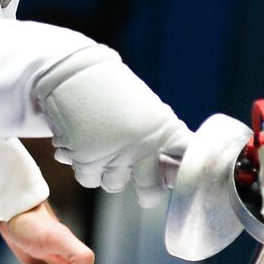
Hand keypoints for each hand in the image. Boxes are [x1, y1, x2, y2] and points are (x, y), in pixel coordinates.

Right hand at [34, 46, 191, 207]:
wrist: (74, 70)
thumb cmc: (112, 89)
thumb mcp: (146, 109)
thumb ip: (158, 138)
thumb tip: (168, 173)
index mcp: (164, 130)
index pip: (187, 161)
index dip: (188, 174)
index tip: (189, 180)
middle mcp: (143, 146)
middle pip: (151, 191)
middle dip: (149, 193)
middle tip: (147, 189)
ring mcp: (115, 155)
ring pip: (114, 185)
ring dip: (108, 172)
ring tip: (102, 146)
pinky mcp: (87, 159)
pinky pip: (89, 179)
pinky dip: (85, 166)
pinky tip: (82, 144)